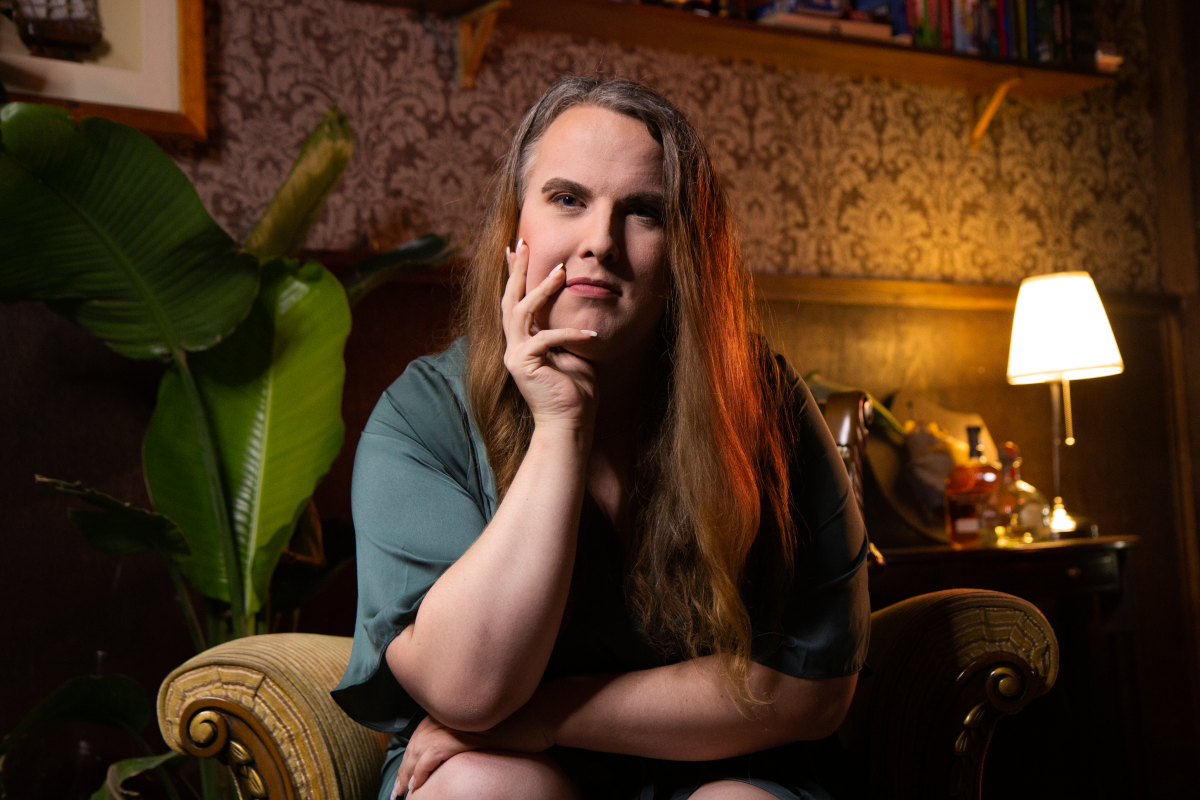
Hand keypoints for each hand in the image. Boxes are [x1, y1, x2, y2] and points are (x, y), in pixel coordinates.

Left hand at [392, 711, 552, 796]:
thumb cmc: (522, 721)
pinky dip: (422, 771)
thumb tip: (460, 747)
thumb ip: (471, 731)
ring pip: (419, 749)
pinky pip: (433, 754)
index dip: (409, 755)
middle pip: (415, 742)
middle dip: (404, 768)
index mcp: (455, 709)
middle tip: (397, 791)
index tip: (404, 775)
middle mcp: (451, 713)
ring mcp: (457, 723)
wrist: (541, 713)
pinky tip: (417, 785)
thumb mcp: (491, 724)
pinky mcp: (464, 735)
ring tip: (403, 793)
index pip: (421, 733)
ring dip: (408, 773)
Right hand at [502, 239, 597, 430]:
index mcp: (524, 343)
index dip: (516, 275)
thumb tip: (579, 309)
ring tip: (561, 271)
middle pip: (509, 300)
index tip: (516, 249)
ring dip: (541, 290)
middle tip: (523, 243)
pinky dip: (570, 333)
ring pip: (521, 312)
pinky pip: (546, 339)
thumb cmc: (577, 393)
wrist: (571, 425)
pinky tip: (592, 332)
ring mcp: (516, 356)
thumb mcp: (575, 353)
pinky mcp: (524, 365)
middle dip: (517, 270)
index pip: (517, 302)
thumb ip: (569, 332)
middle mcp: (514, 347)